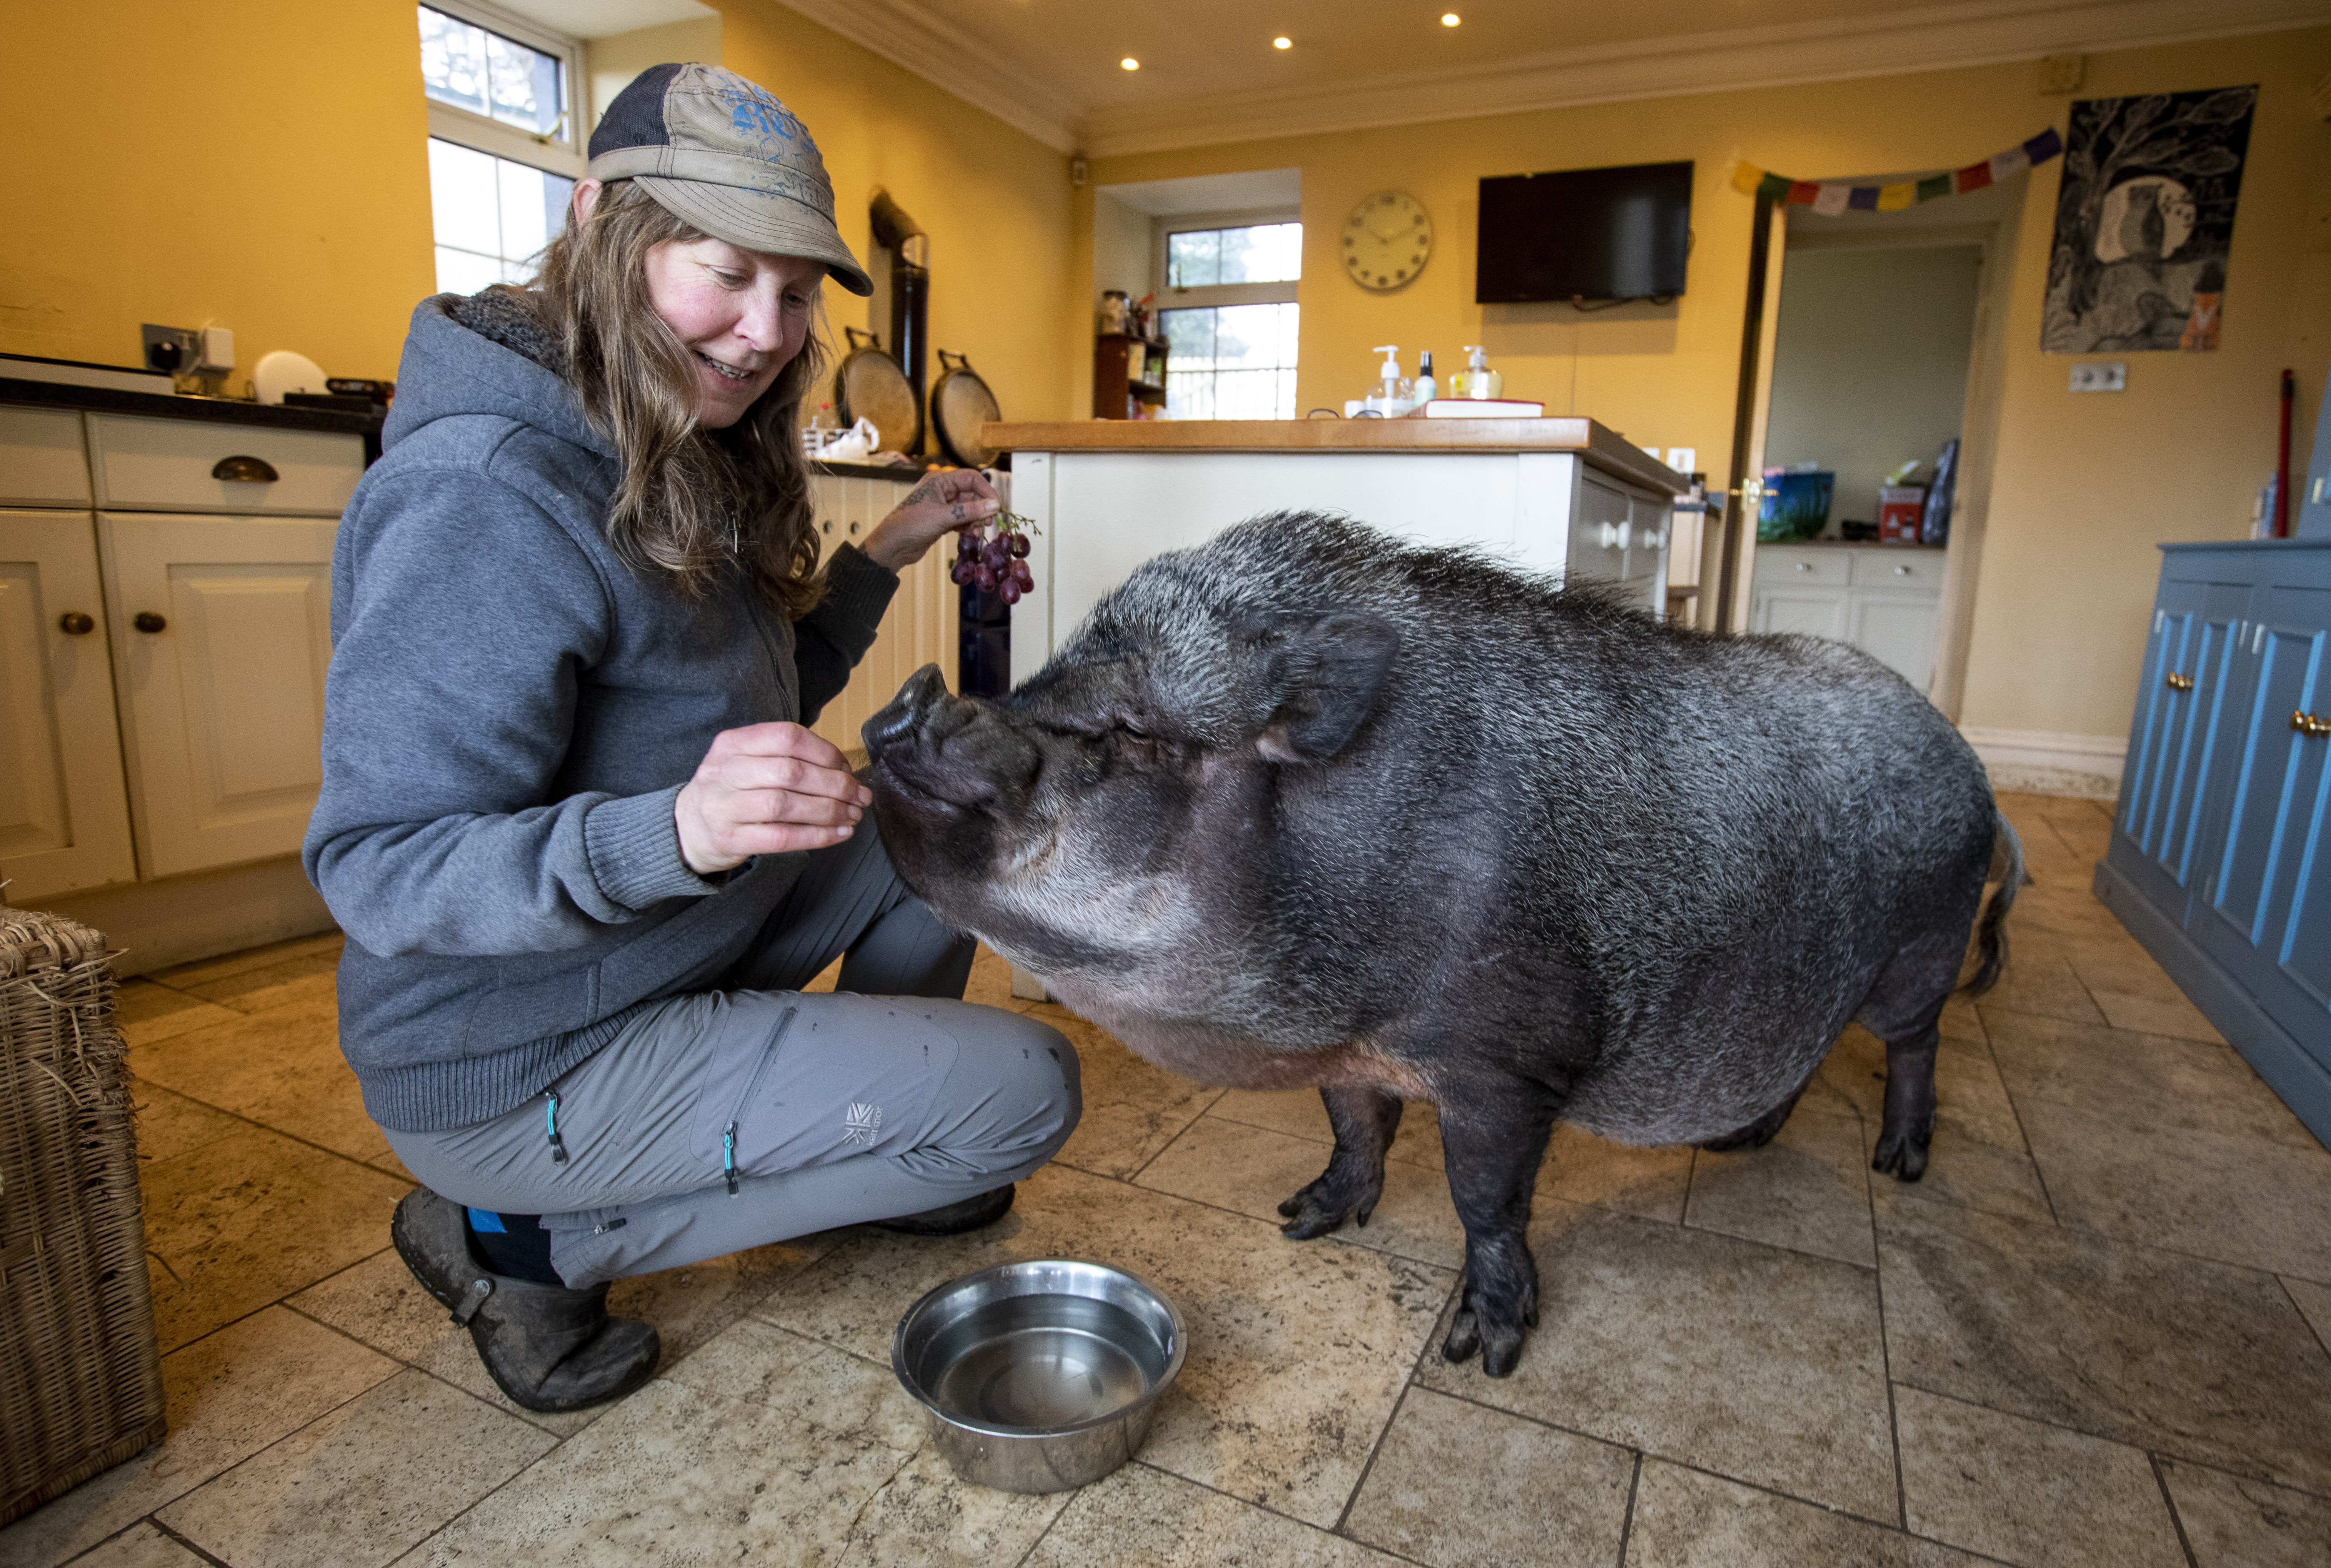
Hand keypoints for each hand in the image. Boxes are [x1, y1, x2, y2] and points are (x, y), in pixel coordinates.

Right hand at [674, 723, 872, 874]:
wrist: (685, 828)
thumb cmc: (730, 791)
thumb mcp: (744, 761)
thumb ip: (784, 756)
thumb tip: (842, 768)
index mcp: (733, 743)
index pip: (788, 737)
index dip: (825, 752)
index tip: (846, 767)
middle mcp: (725, 771)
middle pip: (791, 772)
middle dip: (835, 784)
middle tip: (859, 795)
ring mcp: (725, 807)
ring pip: (786, 806)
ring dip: (829, 811)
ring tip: (853, 815)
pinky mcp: (730, 839)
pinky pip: (781, 838)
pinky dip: (816, 836)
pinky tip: (839, 834)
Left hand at [861, 468, 1000, 571]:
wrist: (892, 546)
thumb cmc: (910, 526)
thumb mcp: (943, 517)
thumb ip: (970, 511)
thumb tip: (994, 506)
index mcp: (939, 480)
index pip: (971, 478)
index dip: (986, 490)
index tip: (996, 506)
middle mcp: (941, 489)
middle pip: (972, 493)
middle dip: (982, 507)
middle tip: (988, 522)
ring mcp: (942, 505)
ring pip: (968, 507)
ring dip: (976, 518)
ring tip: (977, 531)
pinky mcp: (942, 519)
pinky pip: (962, 518)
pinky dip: (968, 525)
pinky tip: (969, 534)